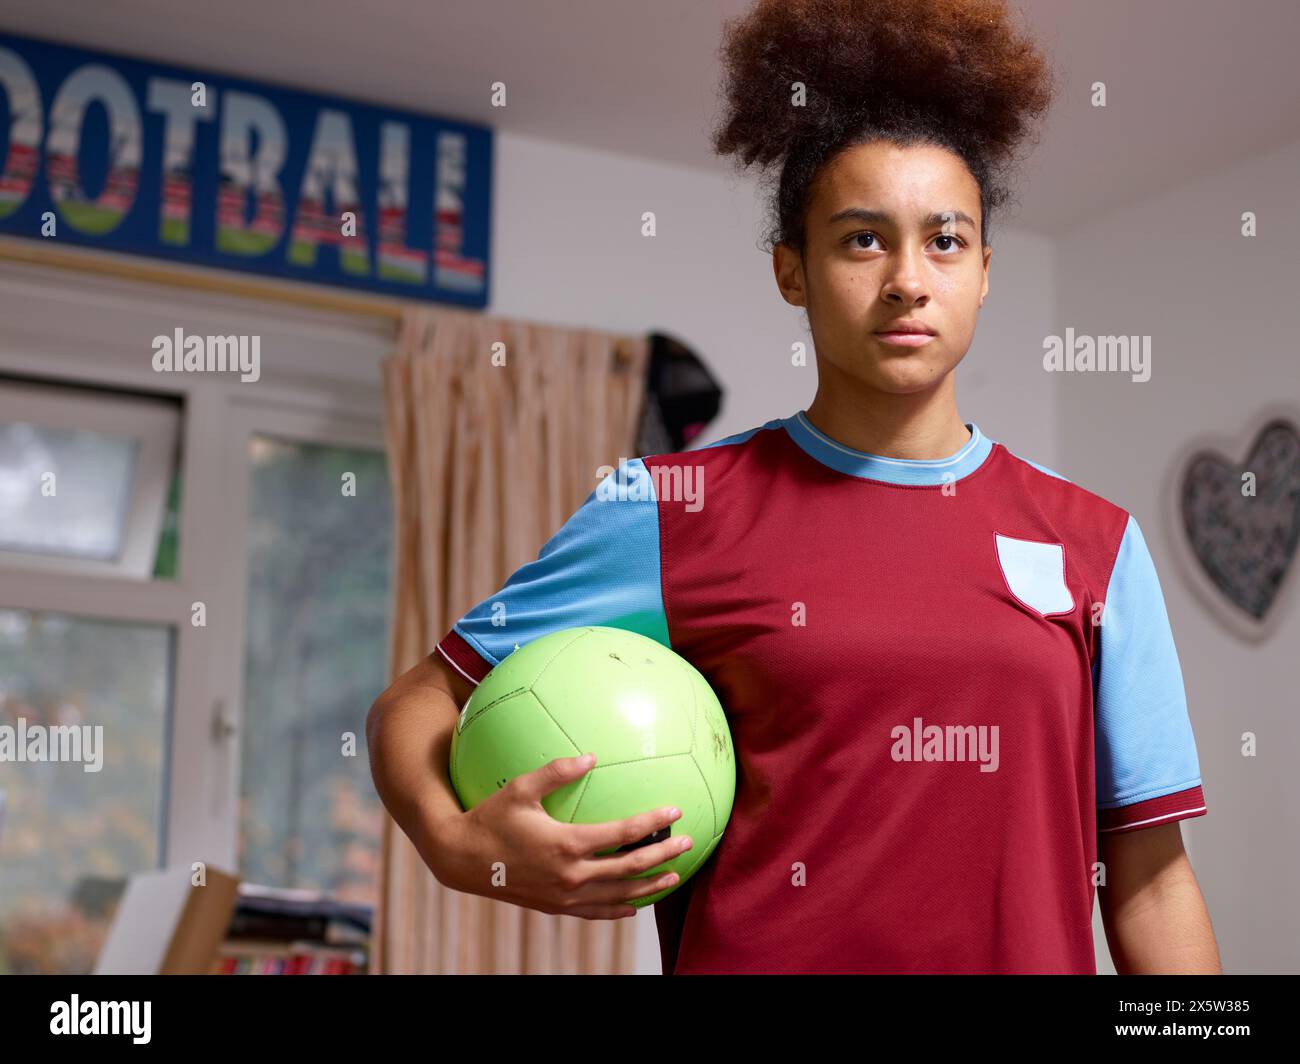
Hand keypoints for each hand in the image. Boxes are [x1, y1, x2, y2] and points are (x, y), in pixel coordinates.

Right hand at [434, 754, 690, 918]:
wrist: (461, 859)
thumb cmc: (490, 817)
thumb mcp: (521, 787)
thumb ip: (558, 770)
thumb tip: (592, 756)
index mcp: (567, 843)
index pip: (623, 833)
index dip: (652, 822)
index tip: (675, 812)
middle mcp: (570, 875)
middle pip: (630, 868)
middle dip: (663, 855)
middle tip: (688, 843)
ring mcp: (564, 896)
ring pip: (618, 895)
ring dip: (649, 886)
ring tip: (673, 878)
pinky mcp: (556, 907)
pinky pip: (596, 912)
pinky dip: (619, 909)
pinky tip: (634, 906)